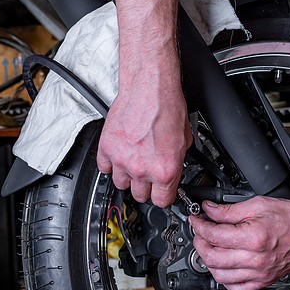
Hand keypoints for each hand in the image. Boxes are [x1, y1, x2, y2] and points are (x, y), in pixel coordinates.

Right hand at [97, 85, 191, 206]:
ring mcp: (121, 160)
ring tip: (133, 162)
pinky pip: (104, 168)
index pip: (161, 201)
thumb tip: (174, 168)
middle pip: (139, 196)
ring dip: (127, 176)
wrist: (149, 88)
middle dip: (145, 187)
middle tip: (147, 173)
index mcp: (165, 171)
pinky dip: (110, 163)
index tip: (161, 192)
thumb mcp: (185, 140)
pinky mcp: (106, 148)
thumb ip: (177, 161)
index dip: (162, 196)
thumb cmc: (167, 107)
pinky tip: (119, 154)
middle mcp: (142, 169)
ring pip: (120, 184)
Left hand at [189, 196, 289, 289]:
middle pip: (212, 258)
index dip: (199, 226)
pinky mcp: (264, 281)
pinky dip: (225, 281)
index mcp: (254, 238)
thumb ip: (229, 210)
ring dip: (209, 262)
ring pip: (220, 276)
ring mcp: (260, 274)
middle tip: (200, 233)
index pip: (214, 235)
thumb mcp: (258, 205)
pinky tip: (224, 267)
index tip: (196, 220)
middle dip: (200, 244)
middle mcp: (256, 259)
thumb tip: (209, 211)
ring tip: (210, 248)